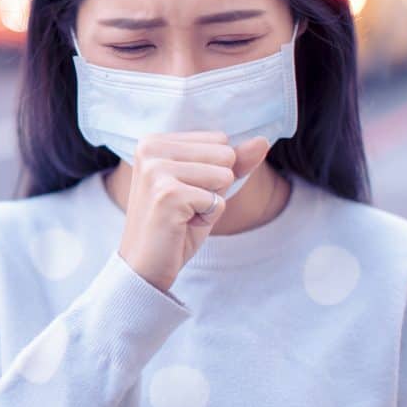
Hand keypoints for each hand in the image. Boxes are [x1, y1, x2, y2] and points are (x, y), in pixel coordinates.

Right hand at [117, 131, 271, 292]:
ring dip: (211, 203)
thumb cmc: (175, 225)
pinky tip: (181, 225)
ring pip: (224, 175)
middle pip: (225, 154)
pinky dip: (207, 219)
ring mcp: (157, 171)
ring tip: (183, 215)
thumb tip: (262, 141)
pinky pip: (217, 201)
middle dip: (215, 186)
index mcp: (155, 141)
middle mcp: (151, 149)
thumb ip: (233, 161)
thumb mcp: (207, 187)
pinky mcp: (168, 194)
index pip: (219, 141)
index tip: (183, 192)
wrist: (145, 266)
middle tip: (185, 206)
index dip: (212, 172)